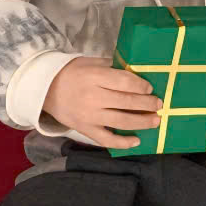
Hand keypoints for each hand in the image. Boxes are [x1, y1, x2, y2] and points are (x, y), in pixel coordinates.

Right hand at [42, 55, 161, 149]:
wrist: (45, 89)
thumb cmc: (72, 72)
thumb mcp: (91, 62)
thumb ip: (112, 67)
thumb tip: (135, 71)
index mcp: (94, 77)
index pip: (123, 82)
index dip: (140, 85)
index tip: (150, 87)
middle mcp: (93, 98)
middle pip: (126, 102)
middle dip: (146, 104)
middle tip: (159, 104)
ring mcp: (89, 116)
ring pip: (120, 122)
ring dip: (141, 122)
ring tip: (156, 121)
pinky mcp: (85, 130)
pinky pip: (106, 140)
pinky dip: (122, 143)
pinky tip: (136, 141)